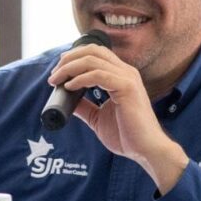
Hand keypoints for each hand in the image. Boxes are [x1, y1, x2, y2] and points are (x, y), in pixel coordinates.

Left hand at [48, 44, 188, 192]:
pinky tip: (70, 87)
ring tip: (56, 80)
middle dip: (69, 58)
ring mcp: (127, 78)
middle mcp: (126, 72)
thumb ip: (85, 107)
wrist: (145, 150)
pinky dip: (80, 79)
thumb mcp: (98, 118)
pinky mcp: (127, 88)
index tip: (58, 70)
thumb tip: (68, 100)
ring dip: (70, 68)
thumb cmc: (128, 135)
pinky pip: (98, 75)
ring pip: (93, 60)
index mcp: (121, 76)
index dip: (75, 57)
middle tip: (54, 73)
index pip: (96, 53)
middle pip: (93, 50)